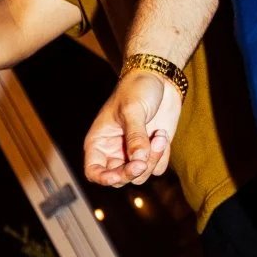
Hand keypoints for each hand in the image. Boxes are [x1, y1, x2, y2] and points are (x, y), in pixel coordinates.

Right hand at [83, 69, 180, 188]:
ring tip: (160, 135)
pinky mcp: (152, 151)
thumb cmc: (137, 89)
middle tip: (144, 161)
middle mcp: (114, 151)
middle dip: (133, 171)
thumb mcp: (132, 111)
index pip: (94, 171)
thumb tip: (139, 161)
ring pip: (140, 176)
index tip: (117, 176)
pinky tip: (163, 135)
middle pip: (119, 178)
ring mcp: (134, 153)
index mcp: (99, 142)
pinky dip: (162, 156)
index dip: (103, 179)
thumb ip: (135, 137)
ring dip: (153, 159)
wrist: (160, 78)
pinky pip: (157, 168)